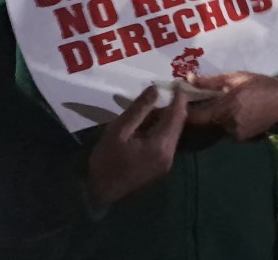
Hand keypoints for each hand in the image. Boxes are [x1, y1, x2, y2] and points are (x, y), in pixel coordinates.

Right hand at [87, 85, 187, 207]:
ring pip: (174, 132)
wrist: (98, 194)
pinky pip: (168, 141)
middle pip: (178, 123)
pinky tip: (151, 123)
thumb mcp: (117, 131)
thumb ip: (139, 109)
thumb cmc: (105, 162)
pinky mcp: (162, 166)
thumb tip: (156, 89)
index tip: (177, 82)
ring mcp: (167, 162)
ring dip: (168, 118)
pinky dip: (163, 129)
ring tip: (156, 104)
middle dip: (174, 106)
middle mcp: (170, 154)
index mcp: (160, 145)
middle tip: (167, 90)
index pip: (177, 115)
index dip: (179, 97)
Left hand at [185, 72, 277, 139]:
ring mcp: (235, 133)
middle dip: (200, 113)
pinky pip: (226, 130)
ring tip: (221, 104)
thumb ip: (210, 81)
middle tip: (202, 101)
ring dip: (214, 118)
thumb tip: (189, 79)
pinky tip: (234, 112)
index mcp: (224, 109)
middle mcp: (227, 125)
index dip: (186, 110)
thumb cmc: (259, 85)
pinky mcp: (242, 137)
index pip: (194, 117)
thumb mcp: (236, 78)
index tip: (184, 102)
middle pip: (203, 123)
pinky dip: (225, 122)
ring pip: (215, 127)